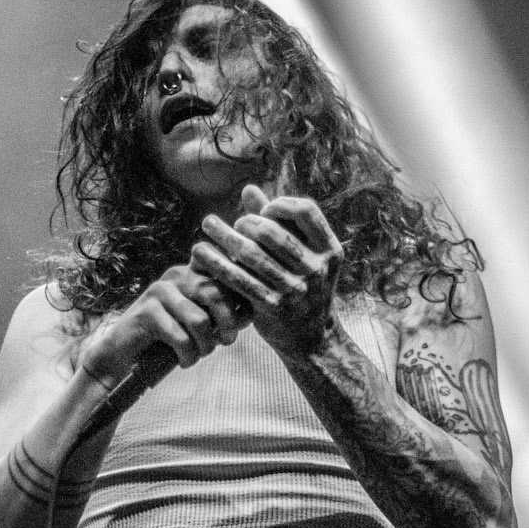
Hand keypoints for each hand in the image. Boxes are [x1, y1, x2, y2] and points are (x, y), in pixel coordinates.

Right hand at [79, 265, 248, 385]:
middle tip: (226, 342)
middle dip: (227, 324)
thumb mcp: (197, 323)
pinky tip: (183, 361)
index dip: (238, 298)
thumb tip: (250, 312)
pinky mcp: (146, 312)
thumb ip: (220, 313)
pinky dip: (187, 355)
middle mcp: (176, 275)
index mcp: (191, 273)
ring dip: (204, 346)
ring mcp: (159, 291)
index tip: (240, 323)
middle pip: (216, 294)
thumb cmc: (167, 339)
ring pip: (199, 320)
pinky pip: (180, 337)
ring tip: (198, 355)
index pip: (223, 275)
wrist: (123, 355)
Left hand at [189, 184, 343, 357]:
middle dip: (248, 222)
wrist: (311, 338)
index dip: (281, 204)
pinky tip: (199, 253)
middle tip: (234, 224)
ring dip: (224, 237)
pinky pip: (240, 280)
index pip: (306, 211)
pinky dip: (217, 264)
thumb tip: (249, 189)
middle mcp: (317, 268)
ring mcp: (296, 289)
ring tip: (207, 225)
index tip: (265, 210)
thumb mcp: (302, 256)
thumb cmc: (302, 287)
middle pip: (274, 232)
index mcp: (329, 249)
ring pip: (252, 254)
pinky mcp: (274, 307)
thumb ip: (277, 223)